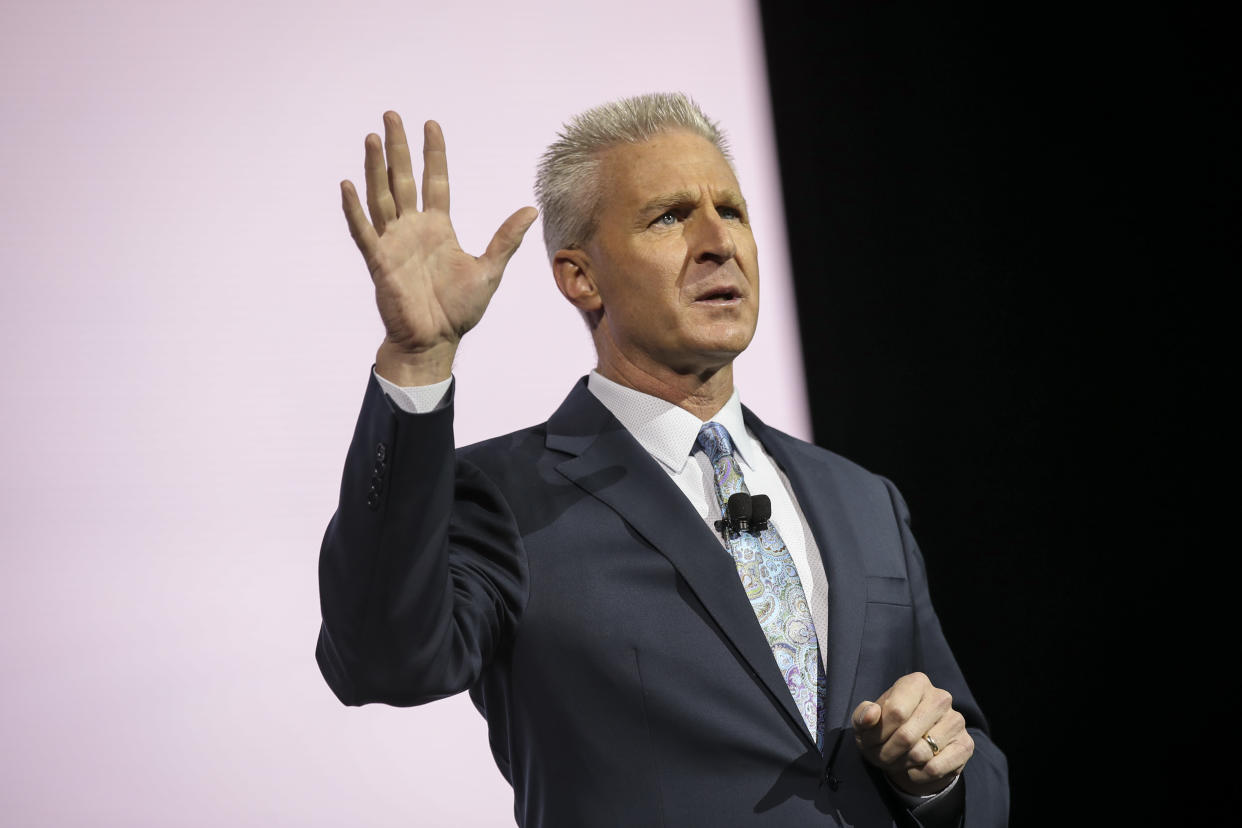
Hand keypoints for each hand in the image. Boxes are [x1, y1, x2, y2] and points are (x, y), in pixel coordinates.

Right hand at [341, 111, 538, 383]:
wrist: (435, 341)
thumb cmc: (459, 310)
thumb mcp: (489, 269)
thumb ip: (505, 239)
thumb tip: (530, 210)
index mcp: (438, 228)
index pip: (435, 181)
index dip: (433, 154)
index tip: (431, 124)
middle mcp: (413, 229)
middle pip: (403, 179)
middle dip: (398, 147)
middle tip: (391, 115)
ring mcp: (393, 242)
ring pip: (381, 196)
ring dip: (375, 168)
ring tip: (371, 138)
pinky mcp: (379, 261)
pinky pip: (364, 231)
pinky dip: (355, 209)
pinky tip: (348, 185)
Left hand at [852, 672, 973, 796]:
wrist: (910, 749)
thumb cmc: (885, 728)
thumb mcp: (866, 721)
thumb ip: (863, 715)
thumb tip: (872, 713)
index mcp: (916, 683)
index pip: (896, 712)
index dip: (878, 733)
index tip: (869, 740)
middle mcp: (941, 697)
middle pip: (906, 736)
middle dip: (886, 752)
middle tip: (880, 756)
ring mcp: (956, 720)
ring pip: (921, 754)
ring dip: (901, 764)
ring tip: (896, 759)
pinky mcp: (966, 744)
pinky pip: (936, 768)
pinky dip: (917, 774)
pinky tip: (913, 767)